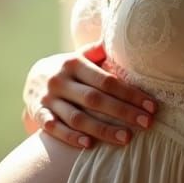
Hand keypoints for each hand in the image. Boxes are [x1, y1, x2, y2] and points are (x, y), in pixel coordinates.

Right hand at [22, 41, 157, 149]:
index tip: (151, 106)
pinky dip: (70, 137)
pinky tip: (89, 145)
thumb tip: (123, 37)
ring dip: (102, 129)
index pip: (107, 80)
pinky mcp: (38, 114)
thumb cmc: (69, 69)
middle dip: (123, 112)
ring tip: (126, 139)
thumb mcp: (81, 56)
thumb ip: (99, 52)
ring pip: (77, 118)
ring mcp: (48, 99)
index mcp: (74, 63)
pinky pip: (54, 129)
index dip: (130, 94)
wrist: (32, 78)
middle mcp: (60, 81)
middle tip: (146, 123)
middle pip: (95, 99)